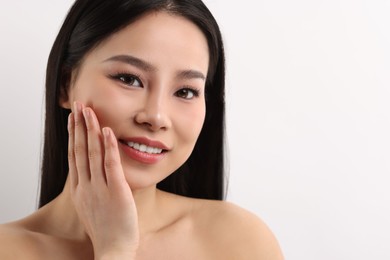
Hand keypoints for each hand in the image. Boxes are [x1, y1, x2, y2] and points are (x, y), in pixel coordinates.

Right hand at [67, 101, 138, 258]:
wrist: (113, 249)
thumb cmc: (105, 228)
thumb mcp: (91, 205)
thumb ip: (90, 187)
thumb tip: (91, 172)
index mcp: (79, 189)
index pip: (74, 156)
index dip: (73, 135)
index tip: (73, 118)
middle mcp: (86, 186)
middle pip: (80, 150)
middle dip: (79, 126)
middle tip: (78, 105)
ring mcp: (99, 188)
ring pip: (92, 153)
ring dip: (91, 130)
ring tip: (90, 111)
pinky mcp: (116, 191)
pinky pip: (111, 165)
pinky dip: (109, 147)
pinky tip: (107, 131)